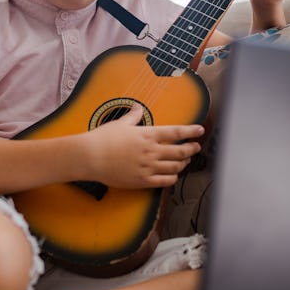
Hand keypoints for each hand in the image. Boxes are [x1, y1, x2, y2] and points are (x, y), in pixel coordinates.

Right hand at [80, 104, 203, 188]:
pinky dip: (172, 178)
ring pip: (175, 167)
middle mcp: (151, 151)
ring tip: (186, 161)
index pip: (176, 132)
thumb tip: (138, 108)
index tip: (200, 130)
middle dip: (191, 149)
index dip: (191, 131)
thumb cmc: (103, 138)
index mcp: (147, 135)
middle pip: (180, 151)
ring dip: (184, 163)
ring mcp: (148, 167)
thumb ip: (133, 116)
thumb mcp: (120, 123)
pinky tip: (173, 175)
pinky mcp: (143, 181)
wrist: (90, 157)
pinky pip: (165, 181)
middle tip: (195, 147)